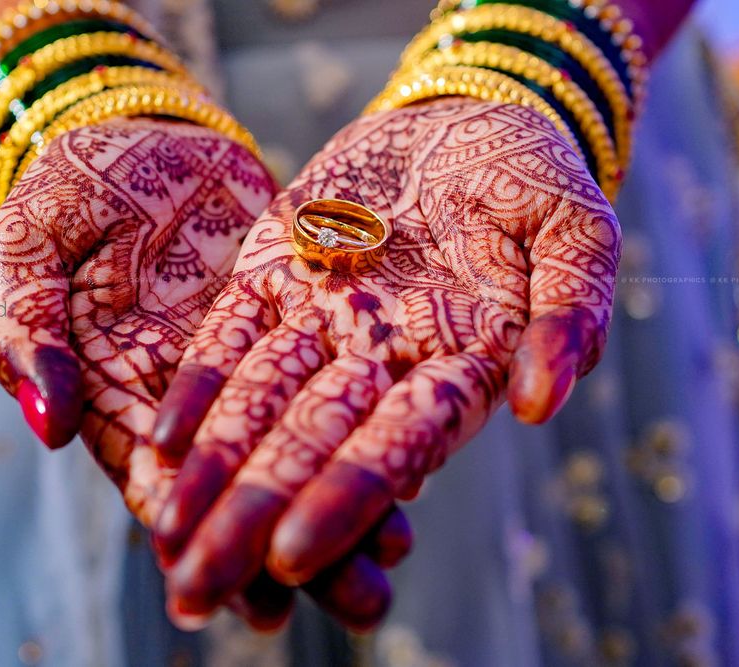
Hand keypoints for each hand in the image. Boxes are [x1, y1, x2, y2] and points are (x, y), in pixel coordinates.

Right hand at [0, 117, 409, 629]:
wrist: (139, 134)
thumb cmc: (66, 188)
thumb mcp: (26, 247)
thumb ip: (27, 332)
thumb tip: (49, 425)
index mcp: (121, 390)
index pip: (164, 484)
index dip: (207, 541)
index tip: (252, 599)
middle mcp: (192, 394)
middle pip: (245, 483)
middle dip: (295, 547)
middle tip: (360, 603)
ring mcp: (249, 358)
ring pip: (297, 443)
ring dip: (341, 501)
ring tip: (395, 557)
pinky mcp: (294, 316)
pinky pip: (331, 379)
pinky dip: (364, 421)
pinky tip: (413, 466)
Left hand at [151, 98, 620, 615]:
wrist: (466, 120)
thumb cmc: (535, 177)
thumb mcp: (576, 229)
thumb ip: (571, 313)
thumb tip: (540, 404)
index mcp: (458, 366)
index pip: (397, 446)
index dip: (346, 499)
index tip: (293, 557)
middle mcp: (381, 361)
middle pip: (311, 447)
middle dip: (254, 518)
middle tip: (197, 591)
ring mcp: (323, 321)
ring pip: (260, 407)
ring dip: (212, 472)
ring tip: (164, 537)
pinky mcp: (276, 276)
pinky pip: (232, 339)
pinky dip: (200, 389)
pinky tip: (163, 442)